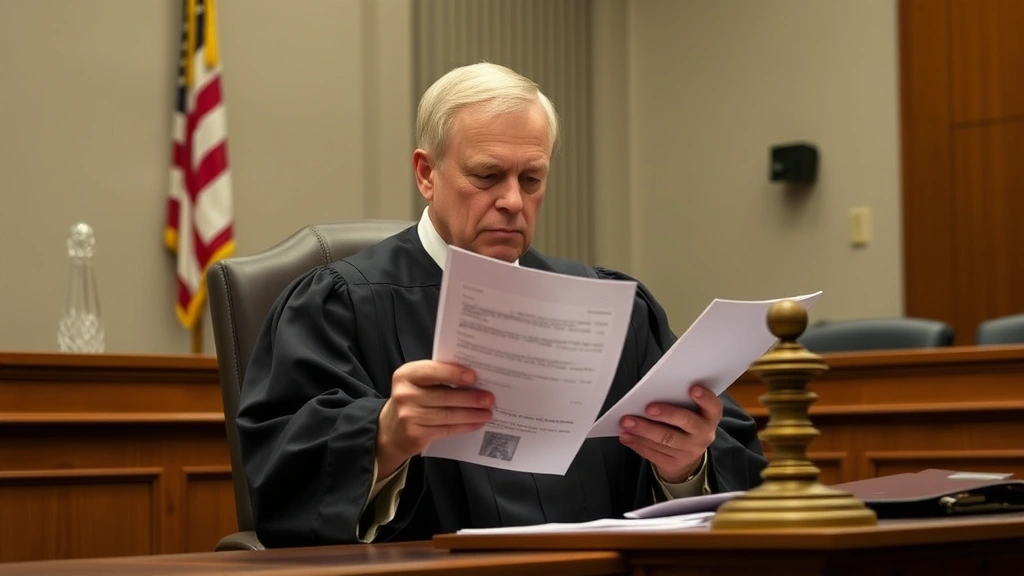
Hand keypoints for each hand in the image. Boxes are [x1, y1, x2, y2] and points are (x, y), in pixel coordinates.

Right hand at [376, 360, 493, 477]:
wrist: (391, 429)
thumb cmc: (412, 399)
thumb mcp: (417, 383)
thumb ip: (438, 376)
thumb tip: (473, 379)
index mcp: (406, 375)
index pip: (432, 371)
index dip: (454, 374)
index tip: (474, 377)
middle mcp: (404, 394)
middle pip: (444, 396)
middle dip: (470, 397)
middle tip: (489, 398)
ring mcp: (408, 416)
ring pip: (448, 415)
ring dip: (472, 414)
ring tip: (488, 412)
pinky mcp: (415, 435)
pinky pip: (446, 429)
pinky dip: (465, 426)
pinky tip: (476, 423)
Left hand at [618, 384, 721, 482]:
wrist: (685, 458)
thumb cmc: (682, 426)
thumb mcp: (688, 413)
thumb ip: (677, 403)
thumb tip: (650, 394)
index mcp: (709, 417)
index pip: (713, 406)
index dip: (705, 397)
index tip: (692, 388)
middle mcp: (703, 434)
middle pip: (686, 421)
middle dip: (666, 414)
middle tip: (648, 408)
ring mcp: (689, 451)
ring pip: (665, 439)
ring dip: (643, 430)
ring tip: (626, 422)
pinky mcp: (674, 464)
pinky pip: (654, 453)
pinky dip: (637, 443)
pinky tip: (626, 436)